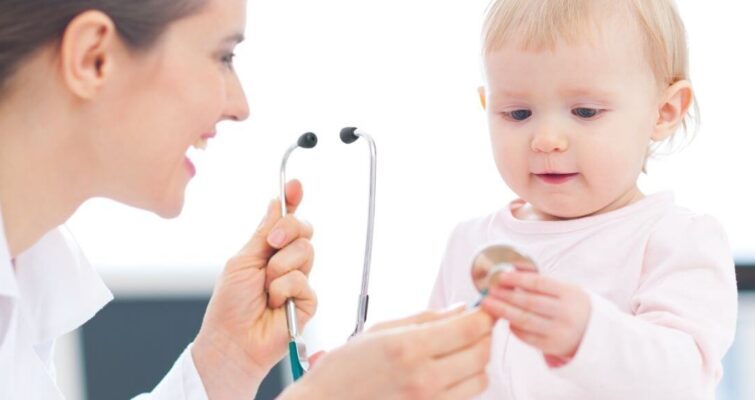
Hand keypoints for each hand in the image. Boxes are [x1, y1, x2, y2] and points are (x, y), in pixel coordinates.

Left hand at [192, 180, 316, 397]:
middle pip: (303, 230)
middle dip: (287, 231)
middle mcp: (286, 262)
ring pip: (306, 252)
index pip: (286, 220)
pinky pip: (304, 281)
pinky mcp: (308, 302)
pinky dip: (285, 290)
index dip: (293, 200)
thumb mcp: (243, 260)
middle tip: (270, 246)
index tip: (295, 185)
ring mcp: (298, 281)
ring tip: (265, 288)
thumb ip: (264, 232)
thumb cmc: (230, 305)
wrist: (233, 341)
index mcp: (268, 250)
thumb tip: (275, 203)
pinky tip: (275, 304)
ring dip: (280, 268)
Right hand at [280, 307, 494, 399]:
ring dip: (475, 363)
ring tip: (455, 353)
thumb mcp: (380, 331)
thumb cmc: (344, 370)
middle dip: (482, 336)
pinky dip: (463, 384)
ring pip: (480, 380)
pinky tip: (445, 374)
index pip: (470, 329)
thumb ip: (426, 318)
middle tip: (471, 328)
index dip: (484, 315)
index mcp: (409, 348)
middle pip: (481, 354)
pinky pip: (464, 399)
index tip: (484, 309)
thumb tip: (460, 309)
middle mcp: (424, 379)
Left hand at [480, 271, 589, 360]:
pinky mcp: (551, 346)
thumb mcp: (566, 290)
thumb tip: (511, 274)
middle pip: (529, 303)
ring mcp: (558, 331)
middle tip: (490, 291)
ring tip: (488, 304)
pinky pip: (526, 336)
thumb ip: (542, 283)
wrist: (594, 334)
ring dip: (503, 311)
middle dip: (505, 296)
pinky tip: (505, 319)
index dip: (517, 279)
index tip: (501, 277)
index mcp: (569, 294)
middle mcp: (564, 313)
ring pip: (524, 320)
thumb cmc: (573, 306)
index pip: (539, 283)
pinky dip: (512, 327)